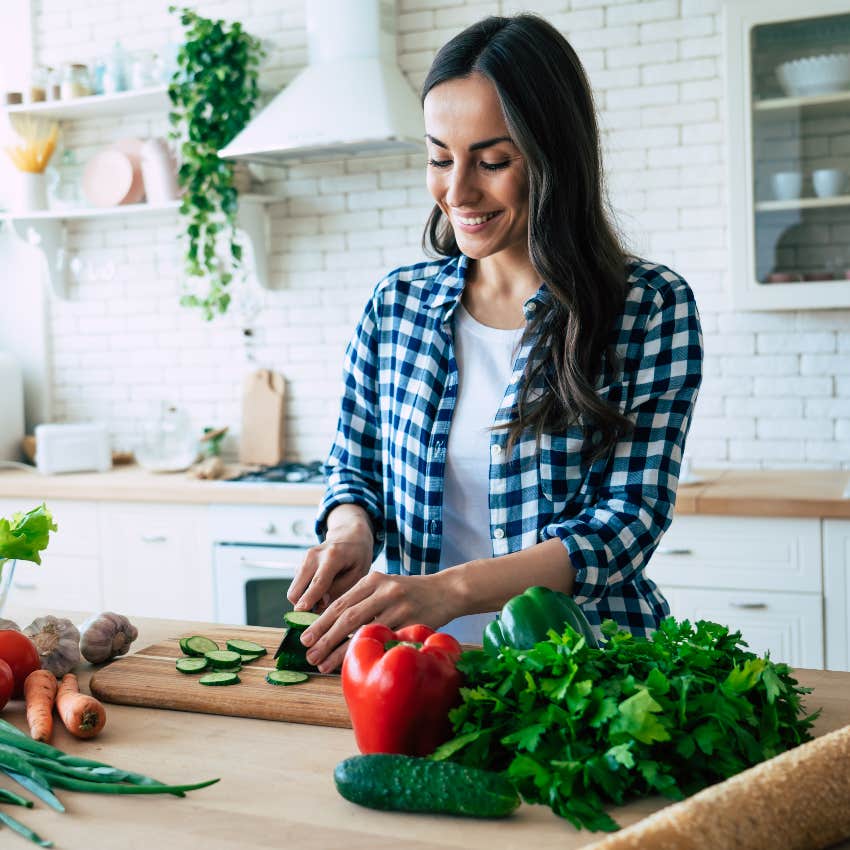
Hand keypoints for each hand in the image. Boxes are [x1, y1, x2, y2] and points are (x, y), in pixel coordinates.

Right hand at [286, 531, 373, 615]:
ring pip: (294, 589)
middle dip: (303, 605)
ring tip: (324, 600)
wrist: (349, 536)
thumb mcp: (359, 574)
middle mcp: (314, 556)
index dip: (308, 599)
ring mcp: (304, 558)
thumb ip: (340, 590)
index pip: (318, 582)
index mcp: (333, 556)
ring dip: (304, 600)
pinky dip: (305, 593)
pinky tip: (321, 590)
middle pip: (297, 588)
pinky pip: (298, 585)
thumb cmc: (357, 557)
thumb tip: (320, 606)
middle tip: (320, 613)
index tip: (300, 612)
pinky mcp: (300, 563)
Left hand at [299, 570, 459, 672]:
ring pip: (362, 630)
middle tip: (309, 654)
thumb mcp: (386, 586)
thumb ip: (363, 600)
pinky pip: (384, 640)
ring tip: (323, 664)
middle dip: (324, 638)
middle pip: (347, 616)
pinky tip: (357, 662)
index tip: (305, 639)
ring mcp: (399, 605)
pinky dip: (368, 652)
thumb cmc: (411, 593)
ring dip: (340, 650)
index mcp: (373, 579)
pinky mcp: (412, 621)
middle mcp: (384, 590)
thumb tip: (331, 627)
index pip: (340, 603)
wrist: (447, 591)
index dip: (320, 622)